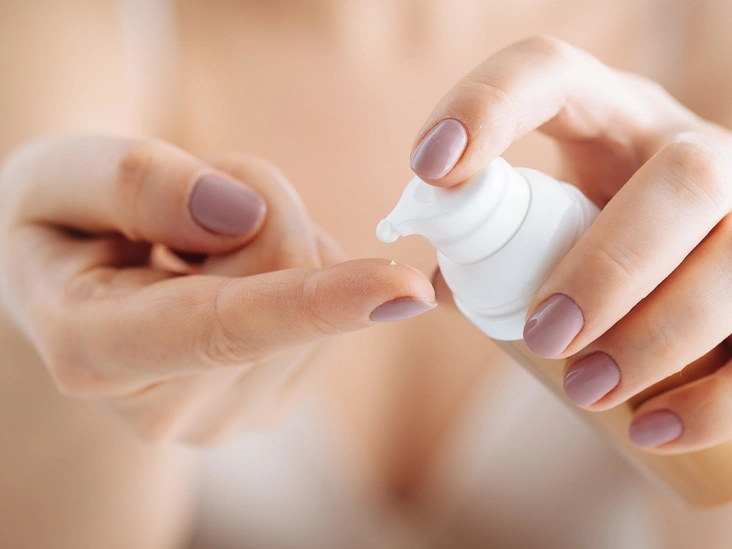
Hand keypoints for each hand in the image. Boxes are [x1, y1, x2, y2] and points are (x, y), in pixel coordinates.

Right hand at [0, 135, 434, 444]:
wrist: (70, 284)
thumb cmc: (59, 224)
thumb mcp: (58, 177)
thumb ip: (134, 183)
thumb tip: (241, 216)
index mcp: (95, 350)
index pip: (222, 325)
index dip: (317, 301)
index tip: (407, 288)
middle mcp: (164, 407)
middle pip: (287, 275)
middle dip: (259, 207)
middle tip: (189, 203)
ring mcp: (224, 415)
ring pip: (317, 287)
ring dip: (274, 238)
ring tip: (195, 248)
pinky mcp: (270, 402)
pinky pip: (331, 310)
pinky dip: (295, 272)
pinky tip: (228, 278)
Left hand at [416, 36, 731, 453]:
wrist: (685, 258)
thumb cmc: (594, 234)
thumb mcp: (546, 216)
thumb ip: (488, 244)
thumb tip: (427, 287)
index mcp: (612, 118)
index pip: (550, 72)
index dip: (489, 104)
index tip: (430, 169)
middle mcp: (695, 151)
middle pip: (684, 178)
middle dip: (608, 266)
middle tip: (541, 334)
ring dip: (659, 338)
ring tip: (586, 390)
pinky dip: (714, 400)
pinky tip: (652, 430)